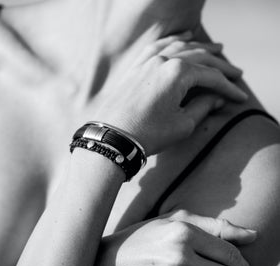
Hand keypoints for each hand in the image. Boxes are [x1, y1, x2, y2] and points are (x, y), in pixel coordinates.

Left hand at [96, 34, 246, 155]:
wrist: (114, 138)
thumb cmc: (148, 134)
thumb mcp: (183, 124)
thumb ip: (203, 107)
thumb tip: (216, 99)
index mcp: (178, 73)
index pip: (211, 76)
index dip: (228, 87)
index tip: (239, 97)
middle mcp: (164, 60)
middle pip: (199, 57)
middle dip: (220, 66)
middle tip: (236, 73)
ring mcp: (148, 61)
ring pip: (180, 48)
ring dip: (200, 48)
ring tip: (216, 49)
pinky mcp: (136, 67)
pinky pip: (158, 47)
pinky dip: (173, 41)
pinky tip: (183, 38)